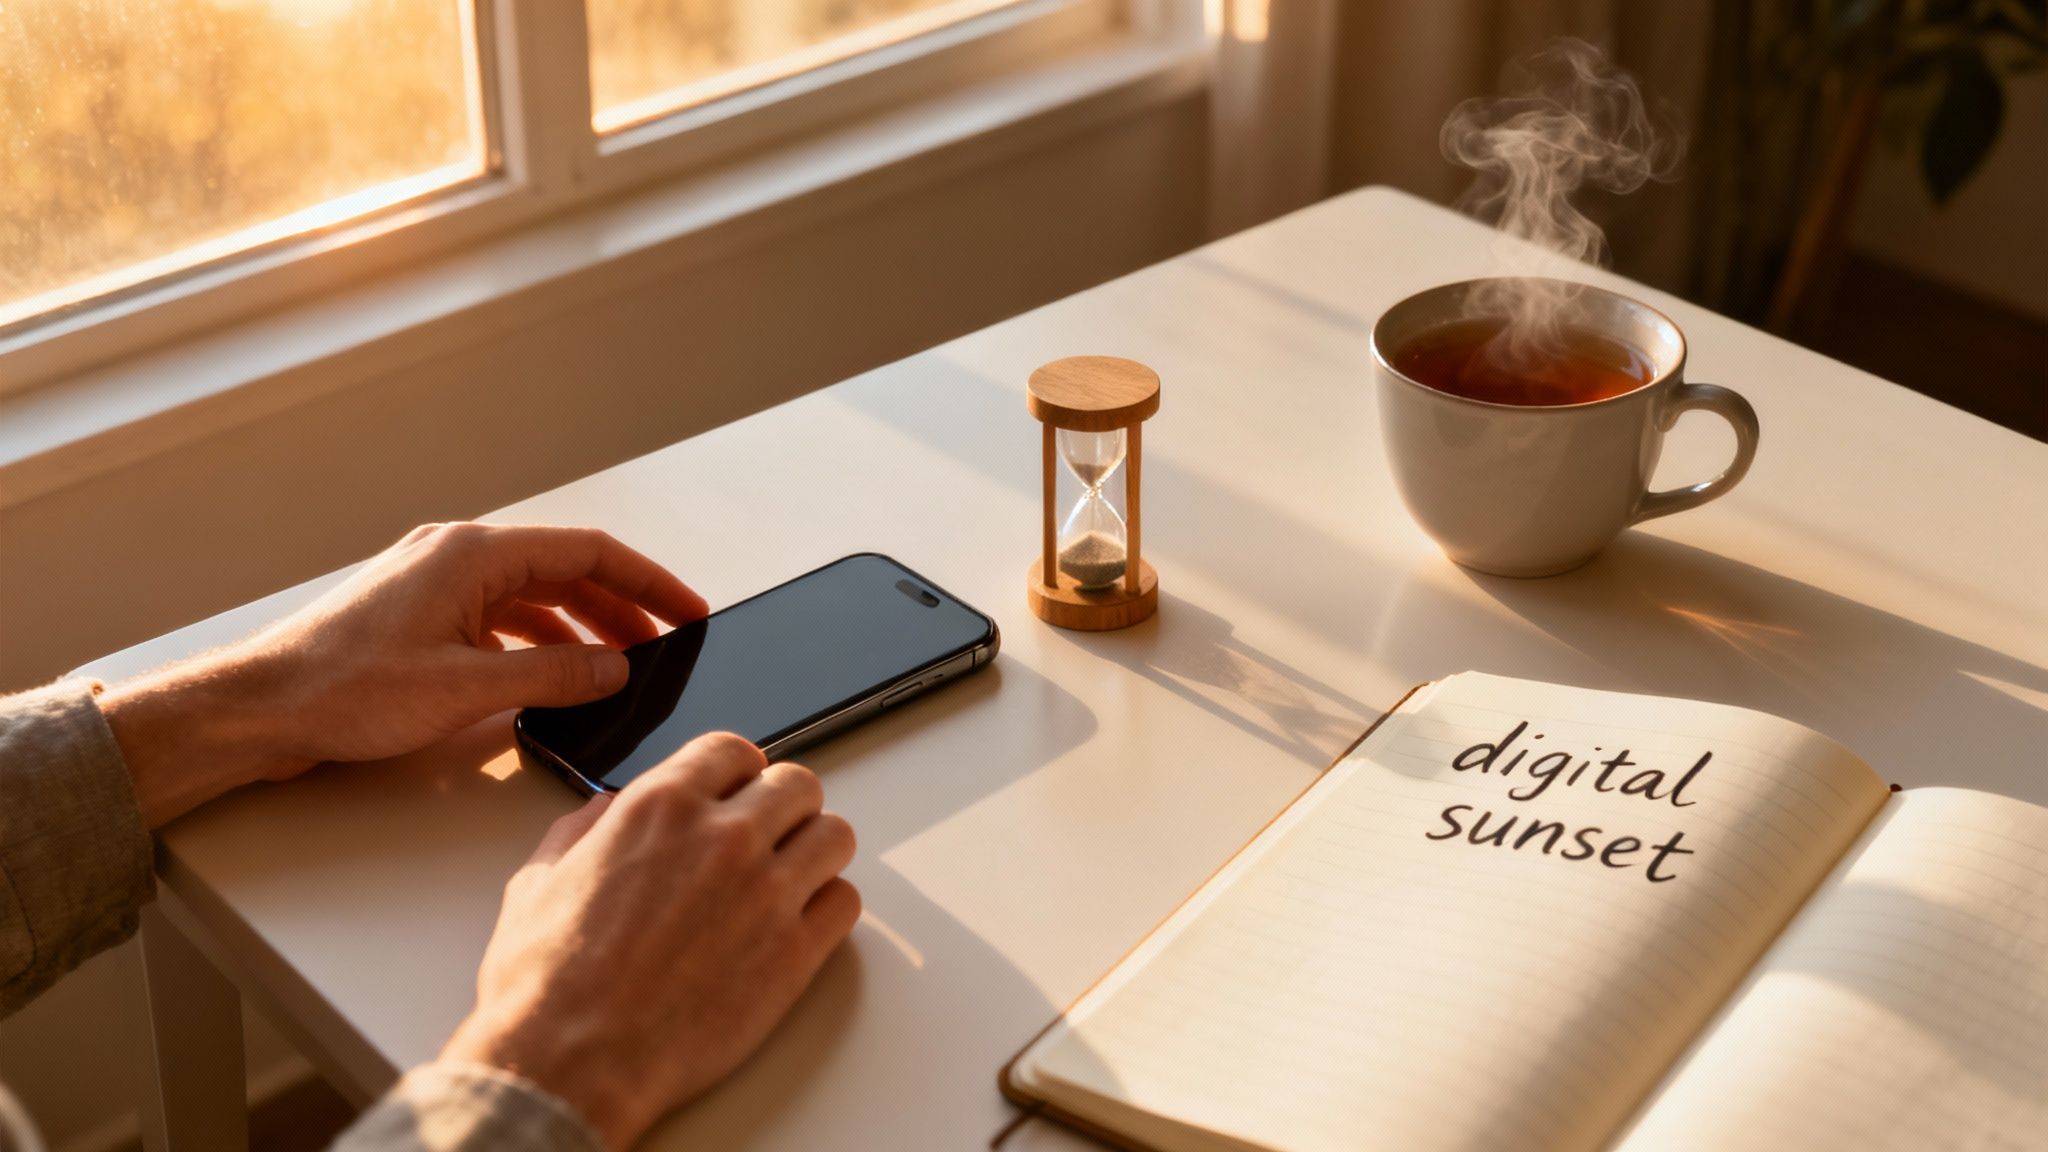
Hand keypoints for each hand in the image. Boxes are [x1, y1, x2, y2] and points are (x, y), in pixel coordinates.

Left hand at [100, 522, 706, 825]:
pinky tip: (555, 676)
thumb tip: (613, 669)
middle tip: (667, 643)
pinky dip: (539, 641)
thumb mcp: (466, 688)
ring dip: (582, 626)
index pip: (588, 552)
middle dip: (622, 607)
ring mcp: (435, 583)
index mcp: (473, 554)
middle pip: (565, 570)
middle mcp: (456, 556)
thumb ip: (553, 677)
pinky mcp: (419, 615)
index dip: (648, 581)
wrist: (258, 709)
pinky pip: (500, 617)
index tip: (688, 609)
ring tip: (622, 665)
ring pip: (533, 596)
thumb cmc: (341, 690)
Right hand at [441, 732, 861, 1149]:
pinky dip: (827, 907)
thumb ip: (579, 833)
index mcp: (661, 807)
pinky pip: (845, 902)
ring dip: (814, 851)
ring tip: (790, 877)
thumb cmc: (545, 983)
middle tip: (767, 836)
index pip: (733, 749)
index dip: (737, 772)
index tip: (736, 792)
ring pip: (834, 835)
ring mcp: (767, 892)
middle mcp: (723, 837)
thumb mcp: (537, 882)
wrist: (572, 1061)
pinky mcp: (795, 952)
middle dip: (783, 806)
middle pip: (798, 784)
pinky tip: (799, 923)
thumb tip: (603, 811)